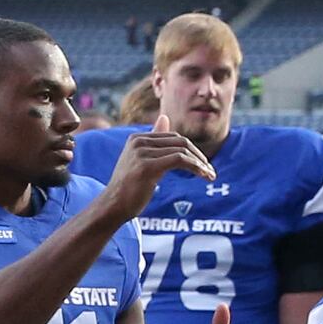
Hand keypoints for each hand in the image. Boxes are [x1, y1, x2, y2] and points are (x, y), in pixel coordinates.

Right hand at [96, 125, 212, 219]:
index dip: (191, 150)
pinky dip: (195, 167)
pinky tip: (204, 176)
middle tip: (210, 171)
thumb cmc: (129, 188)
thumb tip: (164, 116)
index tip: (203, 165)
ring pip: (182, 151)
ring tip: (210, 176)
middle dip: (198, 156)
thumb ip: (154, 140)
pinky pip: (180, 160)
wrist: (112, 207)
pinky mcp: (147, 166)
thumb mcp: (141, 160)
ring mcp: (141, 153)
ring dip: (200, 164)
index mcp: (136, 138)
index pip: (173, 137)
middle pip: (180, 141)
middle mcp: (138, 141)